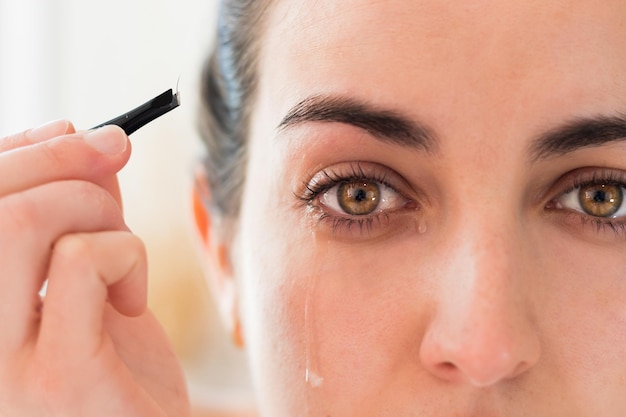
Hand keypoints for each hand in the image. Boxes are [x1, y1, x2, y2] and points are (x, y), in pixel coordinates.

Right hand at [0, 121, 189, 416]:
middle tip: (115, 177)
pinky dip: (123, 253)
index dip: (21, 150)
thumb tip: (82, 137)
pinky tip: (133, 300)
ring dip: (94, 210)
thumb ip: (78, 215)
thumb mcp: (89, 282)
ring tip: (122, 255)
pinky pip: (77, 262)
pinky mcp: (54, 378)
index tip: (79, 132)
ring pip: (21, 221)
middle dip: (66, 164)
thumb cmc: (117, 368)